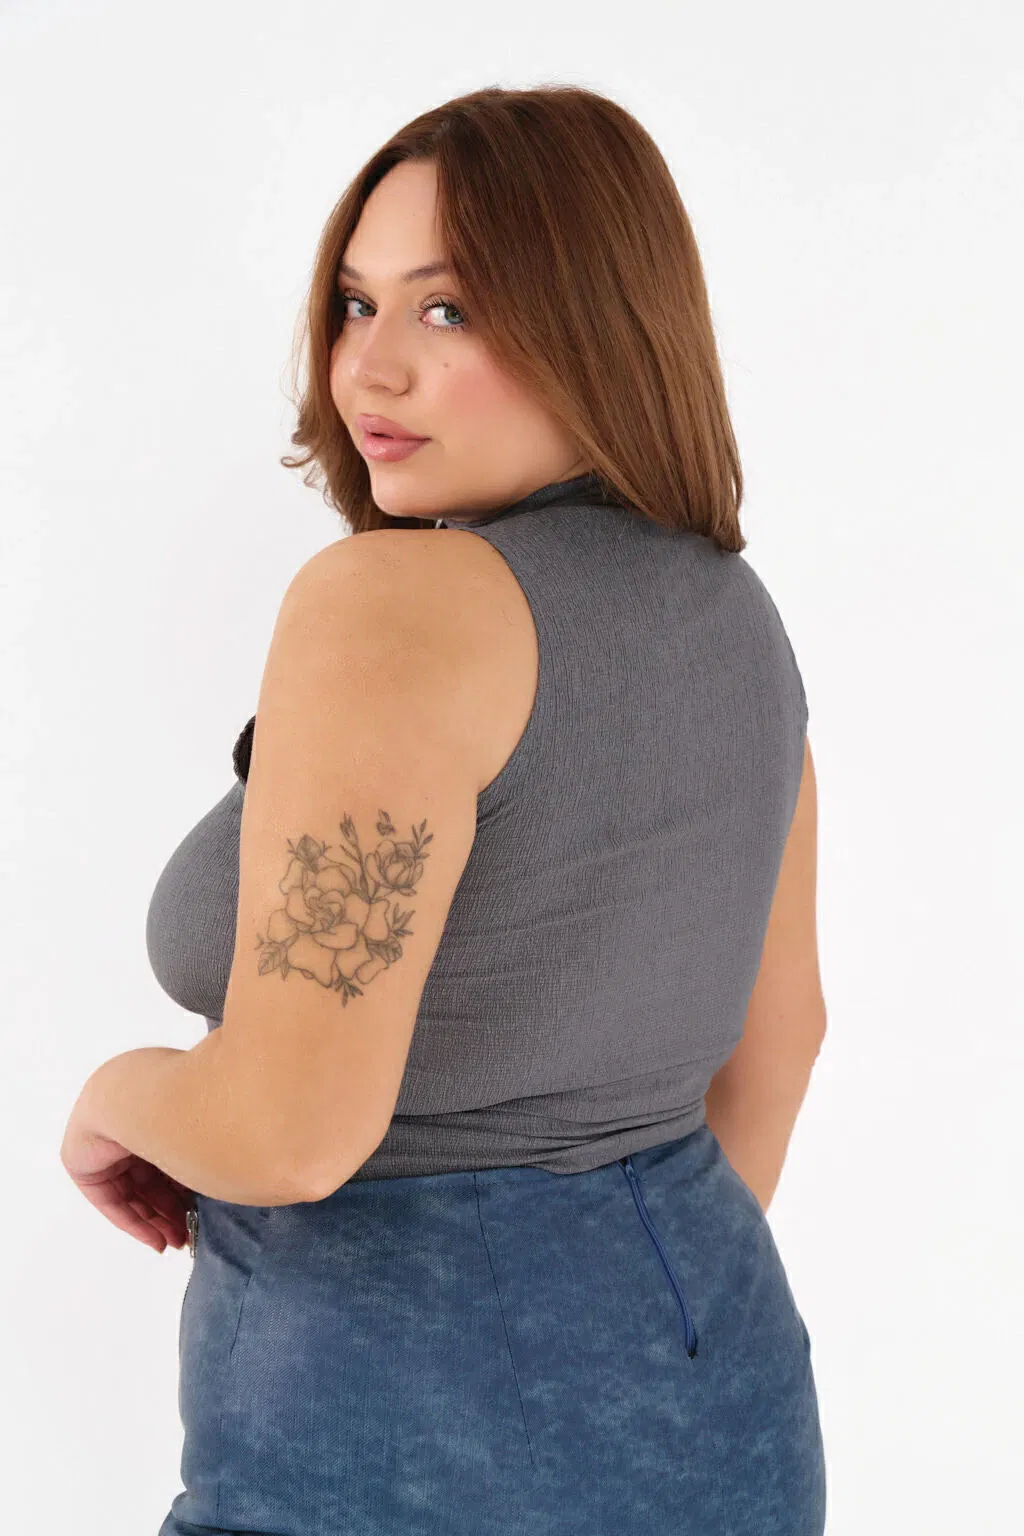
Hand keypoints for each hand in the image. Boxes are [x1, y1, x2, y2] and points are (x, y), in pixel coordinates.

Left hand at [60, 1095, 193, 1252]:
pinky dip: (134, 1223)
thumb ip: (208, 1149)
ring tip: (177, 1243)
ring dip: (156, 1221)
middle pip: (151, 1179)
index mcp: (156, 1109)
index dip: (187, 1187)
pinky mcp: (84, 1165)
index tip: (203, 1211)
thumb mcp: (201, 1133)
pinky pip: (110, 1201)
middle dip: (172, 1210)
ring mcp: (105, 1145)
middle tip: (190, 1234)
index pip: (170, 1157)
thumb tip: (231, 1175)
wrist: (133, 1098)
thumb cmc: (177, 1102)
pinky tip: (157, 1241)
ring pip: (133, 1194)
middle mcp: (128, 1125)